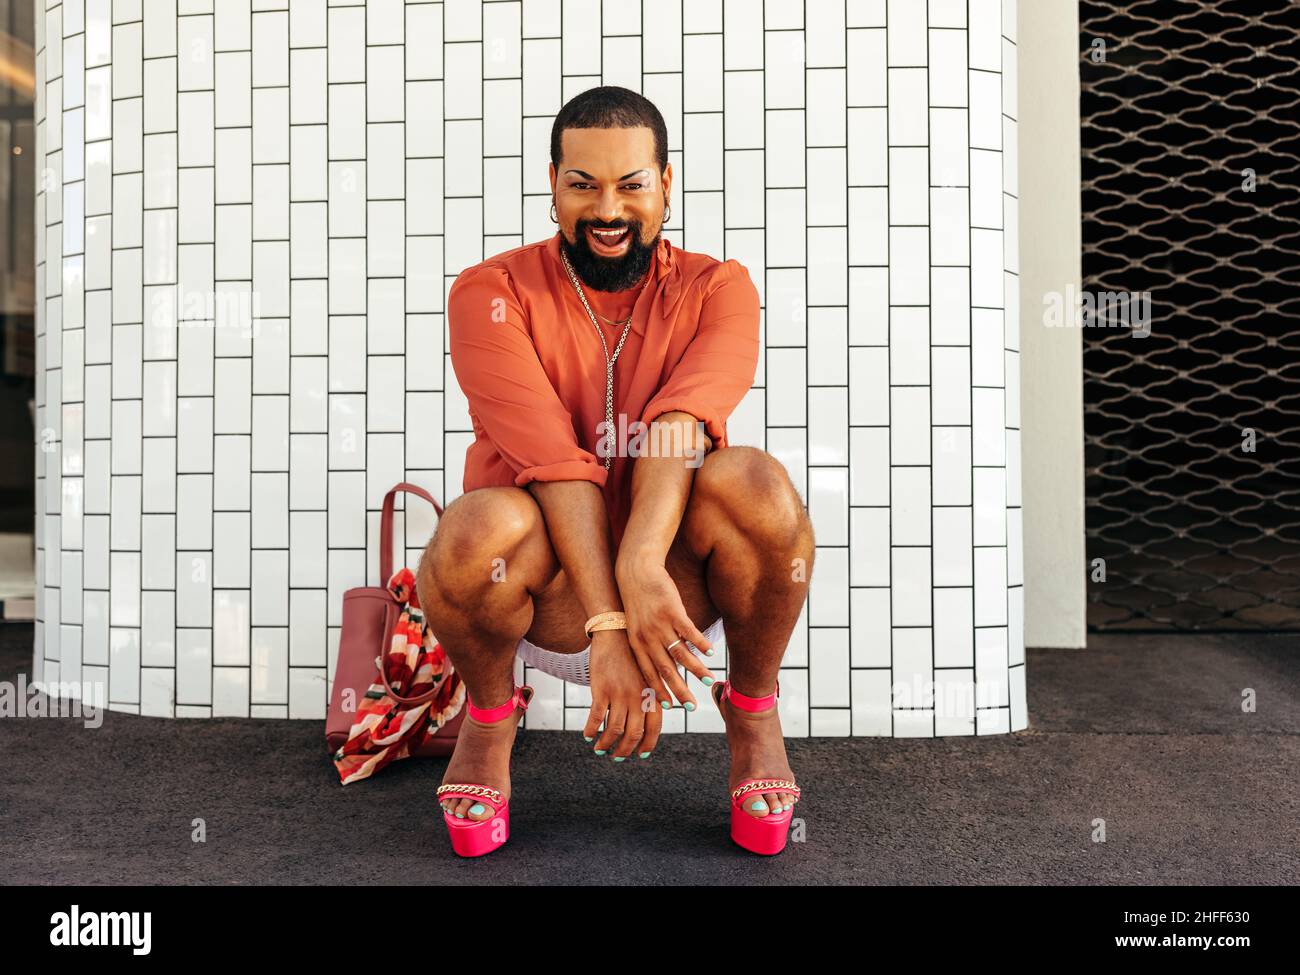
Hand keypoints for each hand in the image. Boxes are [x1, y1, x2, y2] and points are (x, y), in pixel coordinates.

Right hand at [586, 629, 662, 758]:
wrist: (616, 634)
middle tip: (617, 757)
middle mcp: (638, 697)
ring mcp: (620, 694)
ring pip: (613, 730)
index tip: (641, 755)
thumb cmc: (632, 656)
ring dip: (606, 744)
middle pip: (633, 734)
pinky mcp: (601, 689)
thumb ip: (651, 696)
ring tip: (600, 749)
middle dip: (625, 750)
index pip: (653, 728)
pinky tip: (587, 735)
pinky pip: (595, 718)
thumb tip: (651, 719)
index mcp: (652, 694)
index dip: (647, 745)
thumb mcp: (647, 676)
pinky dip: (591, 730)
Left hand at [615, 553, 714, 709]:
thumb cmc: (638, 599)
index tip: (670, 707)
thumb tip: (662, 662)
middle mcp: (648, 638)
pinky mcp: (673, 611)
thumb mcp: (636, 625)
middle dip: (680, 691)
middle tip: (692, 706)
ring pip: (681, 654)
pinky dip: (702, 644)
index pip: (648, 674)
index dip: (659, 691)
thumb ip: (647, 644)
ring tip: (708, 681)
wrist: (636, 571)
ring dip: (696, 670)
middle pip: (666, 670)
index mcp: (637, 644)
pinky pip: (690, 633)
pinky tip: (711, 653)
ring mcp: (660, 625)